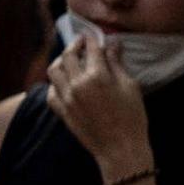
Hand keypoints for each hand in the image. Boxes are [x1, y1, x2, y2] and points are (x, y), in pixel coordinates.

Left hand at [46, 29, 154, 174]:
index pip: (90, 49)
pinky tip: (64, 82)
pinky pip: (50, 91)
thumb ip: (117, 64)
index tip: (92, 35)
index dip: (91, 39)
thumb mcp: (130, 87)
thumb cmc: (132, 118)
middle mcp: (77, 84)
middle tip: (81, 42)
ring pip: (54, 70)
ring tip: (70, 59)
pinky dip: (55, 83)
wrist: (121, 149)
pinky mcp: (61, 111)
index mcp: (97, 76)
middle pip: (68, 56)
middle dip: (75, 45)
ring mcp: (66, 98)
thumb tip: (113, 43)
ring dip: (61, 61)